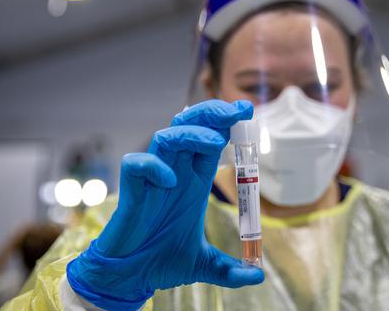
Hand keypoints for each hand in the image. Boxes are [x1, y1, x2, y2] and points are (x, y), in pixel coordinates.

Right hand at [67, 100, 263, 309]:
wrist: (130, 276)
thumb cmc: (161, 260)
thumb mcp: (203, 264)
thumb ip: (230, 269)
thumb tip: (258, 276)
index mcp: (194, 180)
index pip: (212, 139)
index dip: (227, 122)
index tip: (248, 112)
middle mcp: (176, 172)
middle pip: (190, 126)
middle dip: (213, 114)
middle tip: (236, 113)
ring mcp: (153, 179)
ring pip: (166, 137)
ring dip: (191, 134)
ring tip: (214, 143)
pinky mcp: (132, 191)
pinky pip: (137, 164)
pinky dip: (153, 166)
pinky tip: (171, 181)